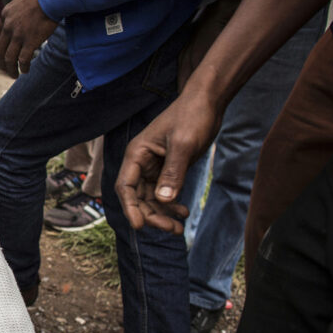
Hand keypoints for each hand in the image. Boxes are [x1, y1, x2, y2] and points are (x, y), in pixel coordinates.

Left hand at [0, 0, 57, 76]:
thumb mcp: (20, 2)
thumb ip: (15, 14)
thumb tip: (19, 22)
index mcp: (5, 17)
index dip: (0, 49)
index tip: (4, 56)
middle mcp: (8, 27)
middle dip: (2, 63)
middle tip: (6, 69)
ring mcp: (18, 35)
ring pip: (9, 59)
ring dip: (10, 69)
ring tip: (14, 75)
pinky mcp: (30, 41)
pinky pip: (23, 60)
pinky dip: (23, 68)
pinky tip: (25, 71)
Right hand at [115, 92, 221, 233]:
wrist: (207, 103)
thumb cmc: (191, 117)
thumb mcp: (183, 145)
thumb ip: (173, 173)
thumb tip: (163, 200)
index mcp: (136, 154)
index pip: (125, 186)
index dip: (130, 207)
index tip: (140, 225)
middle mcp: (140, 162)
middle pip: (137, 197)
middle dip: (151, 214)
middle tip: (171, 229)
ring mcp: (153, 167)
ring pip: (150, 198)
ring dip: (162, 213)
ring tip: (179, 228)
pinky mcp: (167, 169)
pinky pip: (163, 192)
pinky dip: (171, 204)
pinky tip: (183, 212)